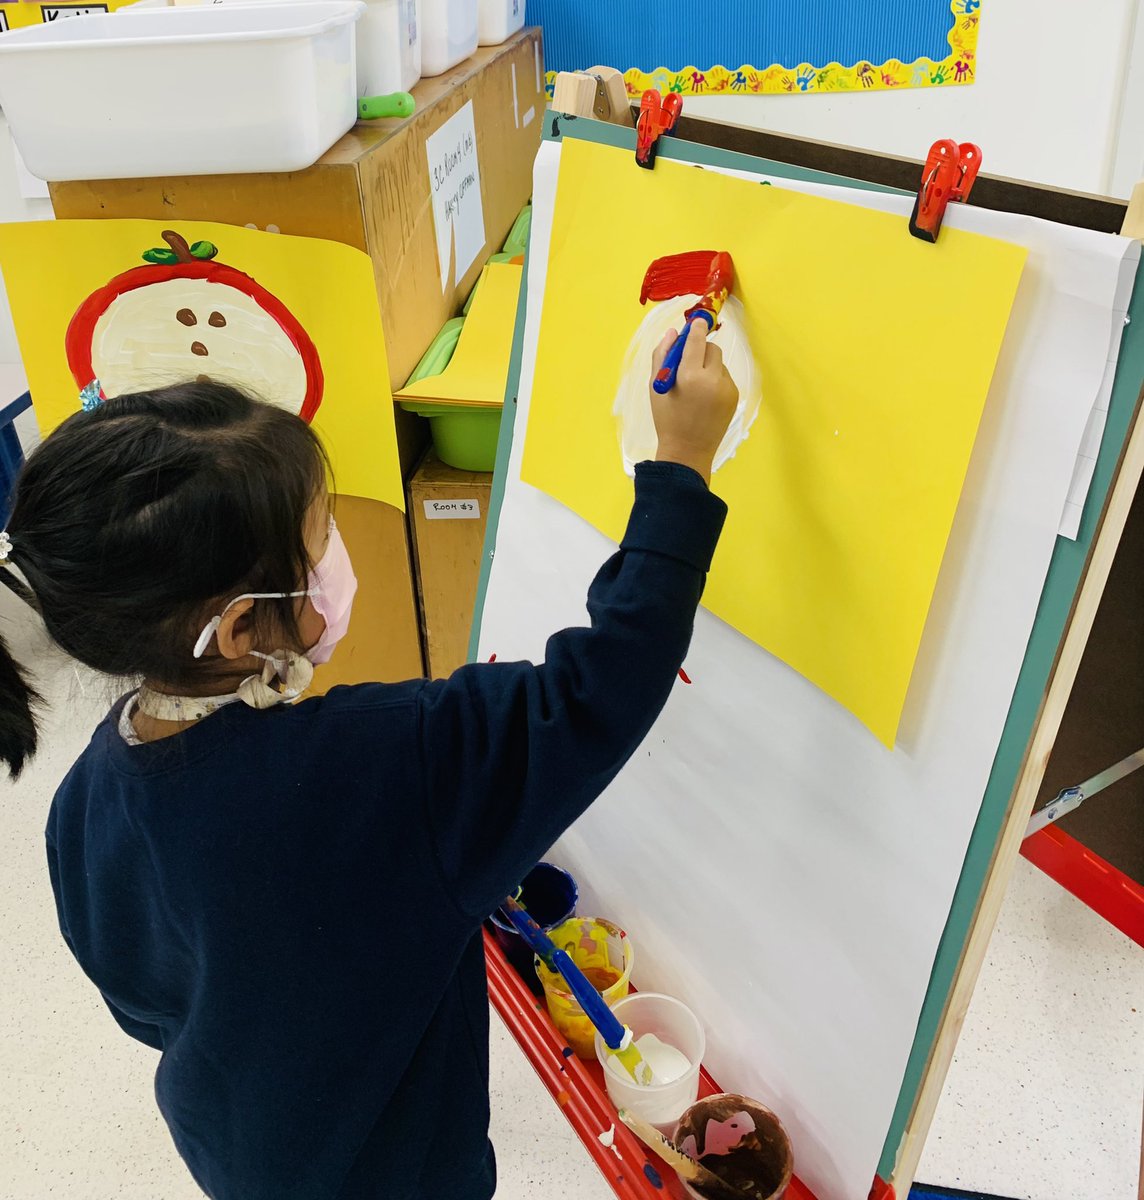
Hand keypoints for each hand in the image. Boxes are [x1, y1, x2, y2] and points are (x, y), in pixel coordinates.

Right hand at [650, 320, 738, 484]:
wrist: (688, 451)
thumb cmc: (666, 418)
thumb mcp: (656, 386)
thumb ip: (662, 355)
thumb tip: (672, 332)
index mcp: (689, 376)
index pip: (696, 340)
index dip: (696, 328)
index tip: (697, 321)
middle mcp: (712, 379)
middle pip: (712, 348)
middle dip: (701, 350)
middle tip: (689, 362)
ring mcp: (726, 388)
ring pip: (719, 363)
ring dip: (707, 366)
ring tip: (695, 388)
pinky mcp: (734, 396)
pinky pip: (725, 378)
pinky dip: (715, 380)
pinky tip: (704, 398)